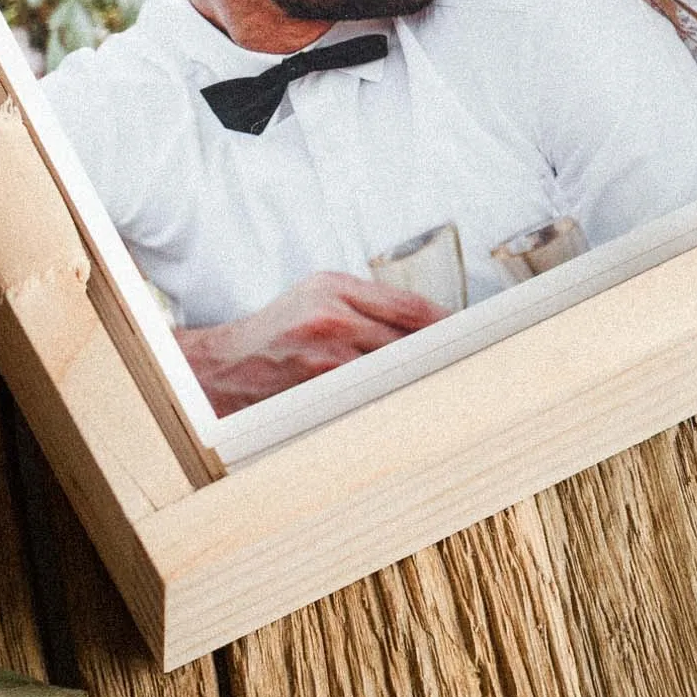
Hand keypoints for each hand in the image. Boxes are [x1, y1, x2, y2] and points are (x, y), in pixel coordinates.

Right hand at [173, 272, 447, 412]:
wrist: (221, 367)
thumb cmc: (277, 330)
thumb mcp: (319, 296)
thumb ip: (369, 304)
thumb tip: (431, 324)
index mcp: (335, 289)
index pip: (411, 307)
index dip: (448, 325)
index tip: (475, 335)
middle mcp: (331, 319)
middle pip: (410, 341)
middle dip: (443, 356)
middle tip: (473, 367)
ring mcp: (324, 360)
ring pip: (395, 373)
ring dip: (422, 382)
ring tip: (448, 390)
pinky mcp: (316, 393)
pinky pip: (370, 399)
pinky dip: (392, 402)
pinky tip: (409, 408)